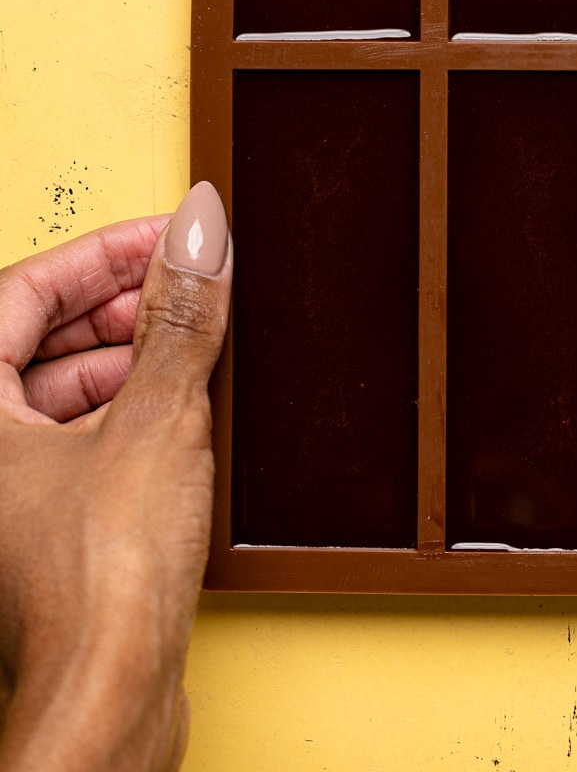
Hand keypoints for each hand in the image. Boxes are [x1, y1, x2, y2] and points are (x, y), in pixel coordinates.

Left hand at [0, 184, 230, 771]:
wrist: (109, 704)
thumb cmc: (99, 585)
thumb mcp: (158, 419)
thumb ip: (180, 316)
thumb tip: (198, 232)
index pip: (20, 290)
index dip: (100, 252)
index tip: (166, 232)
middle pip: (37, 338)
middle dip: (117, 301)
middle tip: (187, 276)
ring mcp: (7, 495)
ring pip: (60, 390)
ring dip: (128, 355)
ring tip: (195, 335)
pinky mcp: (44, 530)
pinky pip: (81, 439)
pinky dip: (131, 409)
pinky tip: (184, 403)